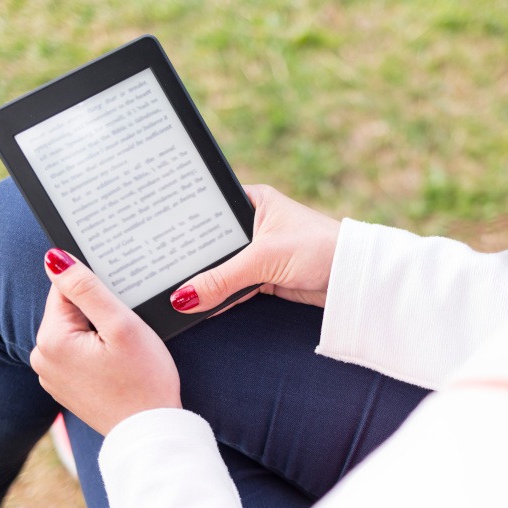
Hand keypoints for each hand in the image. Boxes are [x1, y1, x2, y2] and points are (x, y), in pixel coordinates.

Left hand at [30, 249, 180, 434]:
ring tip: (126, 350)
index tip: (122, 305)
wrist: (150, 432)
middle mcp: (42, 358)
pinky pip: (79, 353)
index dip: (99, 290)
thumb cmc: (143, 379)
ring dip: (100, 331)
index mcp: (51, 339)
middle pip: (70, 310)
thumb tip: (55, 258)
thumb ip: (87, 288)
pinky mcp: (66, 387)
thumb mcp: (121, 325)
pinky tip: (119, 365)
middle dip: (99, 312)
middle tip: (128, 331)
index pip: (66, 288)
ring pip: (76, 331)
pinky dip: (98, 351)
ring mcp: (52, 375)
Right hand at [169, 184, 340, 314]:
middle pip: (211, 244)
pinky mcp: (264, 276)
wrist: (354, 279)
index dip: (182, 226)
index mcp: (251, 201)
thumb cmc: (318, 249)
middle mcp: (252, 223)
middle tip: (156, 272)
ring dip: (205, 281)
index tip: (153, 239)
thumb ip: (222, 279)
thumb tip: (183, 297)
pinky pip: (233, 287)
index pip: (206, 212)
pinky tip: (198, 306)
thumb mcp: (264, 260)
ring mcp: (258, 251)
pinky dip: (220, 297)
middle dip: (191, 260)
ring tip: (170, 292)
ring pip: (221, 268)